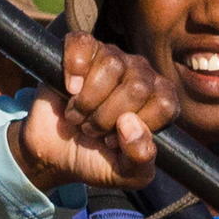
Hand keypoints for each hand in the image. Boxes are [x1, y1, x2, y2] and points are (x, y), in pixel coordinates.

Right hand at [9, 33, 169, 191]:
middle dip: (106, 118)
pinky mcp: (84, 48)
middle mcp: (142, 74)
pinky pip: (83, 44)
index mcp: (161, 102)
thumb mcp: (125, 174)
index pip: (164, 106)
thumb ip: (141, 159)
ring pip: (111, 67)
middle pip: (137, 87)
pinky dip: (73, 69)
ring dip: (86, 101)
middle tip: (92, 129)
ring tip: (79, 115)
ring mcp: (114, 57)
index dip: (135, 129)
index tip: (114, 140)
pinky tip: (69, 88)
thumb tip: (130, 124)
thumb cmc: (96, 159)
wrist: (53, 153)